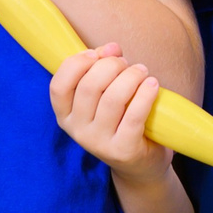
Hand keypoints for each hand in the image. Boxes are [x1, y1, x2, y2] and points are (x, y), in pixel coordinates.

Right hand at [51, 45, 173, 184]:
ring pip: (113, 98)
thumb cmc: (120, 121)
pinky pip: (134, 115)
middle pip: (89, 86)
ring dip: (131, 77)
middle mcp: (77, 130)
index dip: (77, 63)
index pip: (59, 85)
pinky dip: (145, 94)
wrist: (140, 165)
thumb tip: (112, 48)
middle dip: (111, 66)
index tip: (98, 53)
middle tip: (127, 64)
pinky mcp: (123, 150)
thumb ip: (101, 70)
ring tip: (143, 72)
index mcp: (66, 115)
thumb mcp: (103, 97)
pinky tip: (153, 85)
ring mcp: (99, 143)